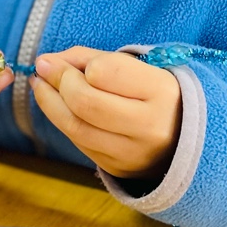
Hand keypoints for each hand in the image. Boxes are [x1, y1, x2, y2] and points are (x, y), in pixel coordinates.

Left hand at [31, 47, 181, 179]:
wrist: (186, 137)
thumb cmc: (155, 93)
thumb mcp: (138, 68)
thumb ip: (92, 59)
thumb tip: (47, 62)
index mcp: (161, 91)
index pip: (106, 72)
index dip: (80, 64)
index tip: (64, 59)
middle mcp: (150, 125)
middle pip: (86, 103)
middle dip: (58, 82)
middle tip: (44, 68)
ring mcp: (133, 152)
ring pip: (76, 128)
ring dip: (49, 103)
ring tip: (40, 84)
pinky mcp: (117, 168)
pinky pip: (79, 143)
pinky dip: (62, 121)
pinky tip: (56, 105)